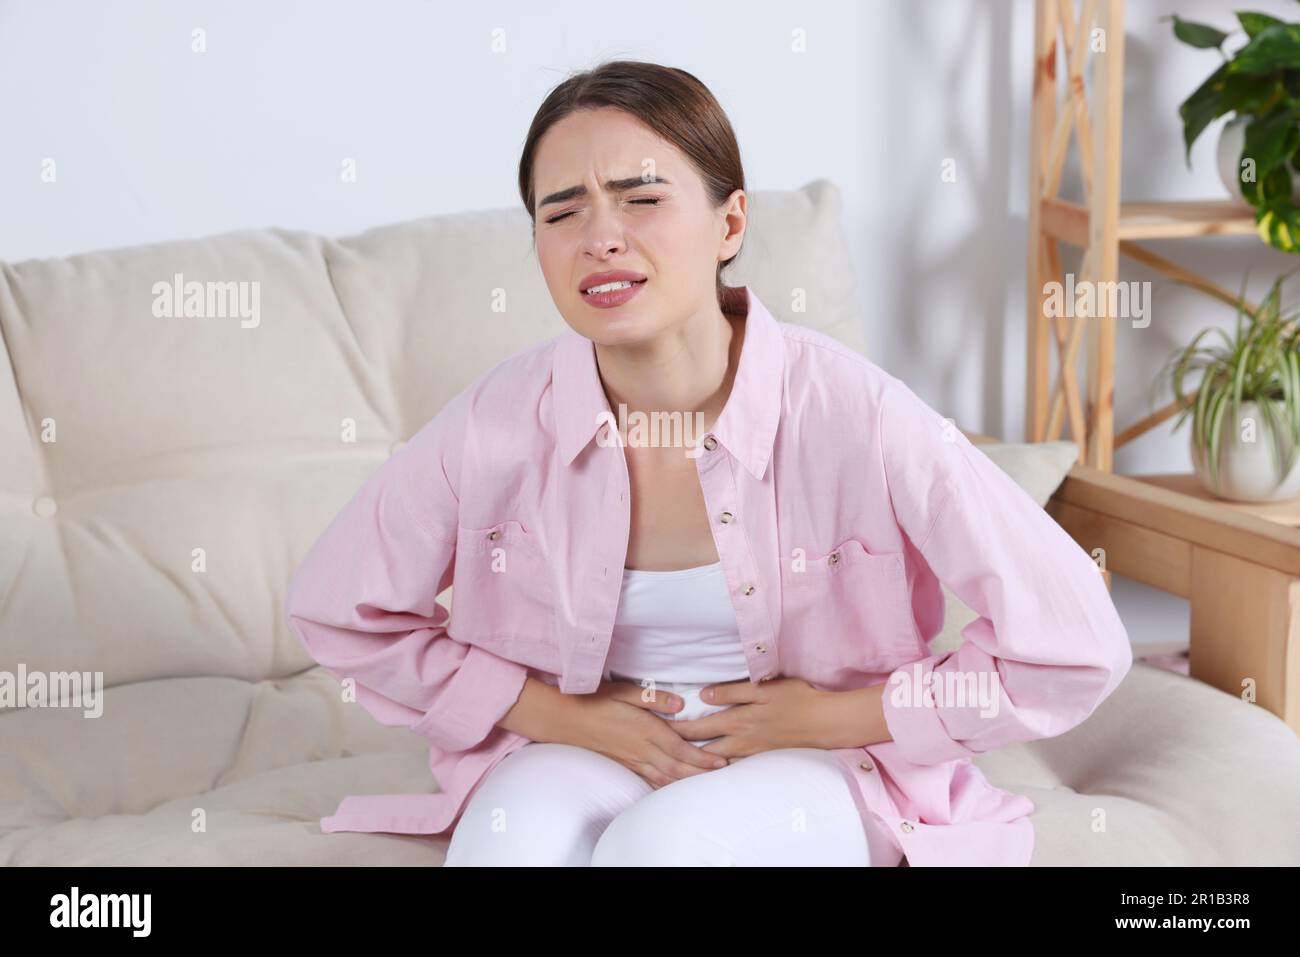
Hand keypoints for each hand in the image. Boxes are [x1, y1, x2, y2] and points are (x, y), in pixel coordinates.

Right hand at [556, 678, 730, 788]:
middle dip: (701, 773)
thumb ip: (653, 697)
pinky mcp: (623, 764)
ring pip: (664, 777)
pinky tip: (674, 788)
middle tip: (722, 775)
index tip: (721, 761)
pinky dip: (665, 786)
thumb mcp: (623, 691)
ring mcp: (631, 759)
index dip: (702, 757)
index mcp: (644, 729)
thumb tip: (680, 703)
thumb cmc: (594, 700)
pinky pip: (648, 779)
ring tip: (706, 784)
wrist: (564, 719)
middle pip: (676, 767)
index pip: (679, 748)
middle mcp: (640, 749)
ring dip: (686, 782)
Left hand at [663, 677, 840, 760]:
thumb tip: (703, 695)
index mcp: (738, 720)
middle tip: (660, 753)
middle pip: (703, 748)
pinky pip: (734, 767)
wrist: (826, 723)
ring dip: (697, 765)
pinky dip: (718, 771)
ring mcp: (752, 752)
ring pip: (717, 762)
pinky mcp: (763, 757)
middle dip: (681, 752)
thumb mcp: (763, 689)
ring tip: (677, 769)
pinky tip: (711, 774)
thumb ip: (732, 692)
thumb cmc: (796, 699)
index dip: (677, 730)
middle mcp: (741, 740)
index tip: (657, 730)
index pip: (699, 728)